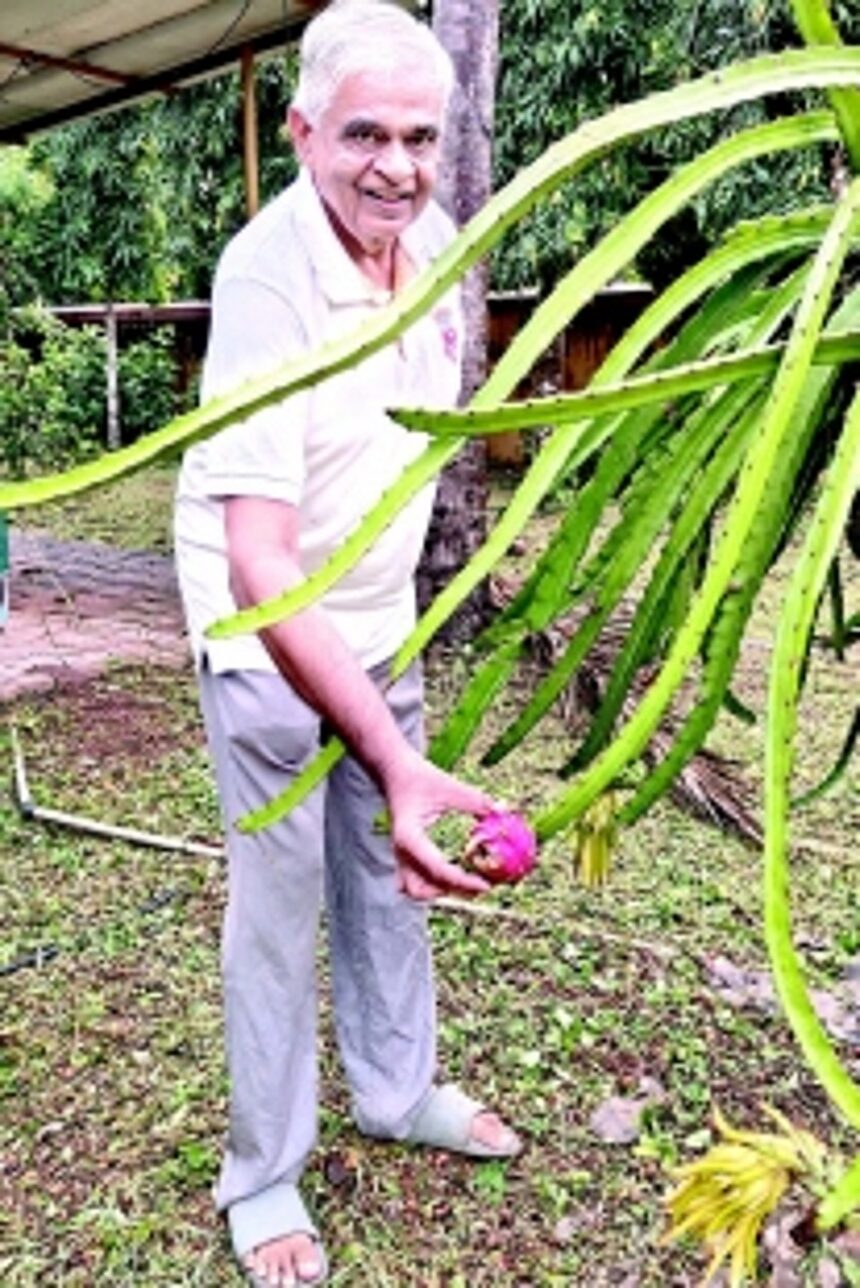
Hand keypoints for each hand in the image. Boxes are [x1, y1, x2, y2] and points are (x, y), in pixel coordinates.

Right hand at [384, 748, 496, 900]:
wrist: (395, 773)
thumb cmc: (421, 777)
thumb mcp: (450, 786)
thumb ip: (477, 801)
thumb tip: (505, 811)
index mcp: (410, 836)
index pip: (437, 869)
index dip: (463, 881)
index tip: (486, 885)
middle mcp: (401, 851)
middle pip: (421, 889)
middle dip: (451, 892)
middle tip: (479, 886)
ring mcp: (400, 855)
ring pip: (414, 890)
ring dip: (439, 892)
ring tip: (467, 883)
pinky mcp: (403, 855)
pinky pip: (413, 881)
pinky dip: (432, 885)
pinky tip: (453, 876)